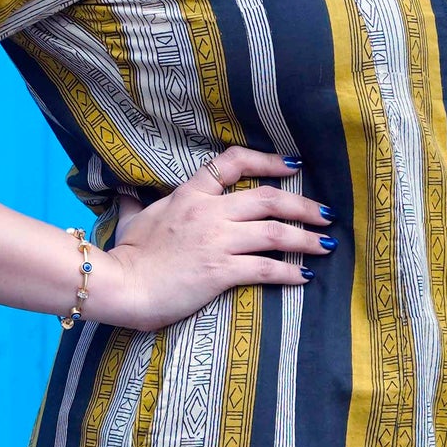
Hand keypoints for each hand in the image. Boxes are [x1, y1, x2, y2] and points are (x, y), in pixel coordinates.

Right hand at [86, 147, 333, 331]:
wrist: (120, 285)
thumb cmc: (126, 255)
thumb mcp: (132, 220)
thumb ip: (136, 204)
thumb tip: (126, 195)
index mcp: (190, 194)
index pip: (233, 162)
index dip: (268, 161)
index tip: (292, 165)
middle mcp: (209, 212)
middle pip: (270, 199)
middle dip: (304, 206)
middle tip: (326, 214)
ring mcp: (217, 241)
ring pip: (275, 233)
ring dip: (307, 239)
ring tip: (326, 245)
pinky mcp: (221, 272)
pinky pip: (266, 268)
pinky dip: (289, 272)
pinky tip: (304, 277)